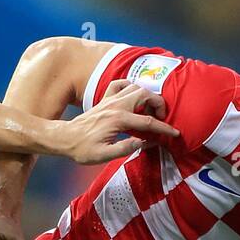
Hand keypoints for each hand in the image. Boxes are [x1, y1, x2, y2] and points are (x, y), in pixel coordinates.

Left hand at [53, 81, 180, 164]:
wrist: (65, 139)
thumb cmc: (82, 150)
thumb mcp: (104, 155)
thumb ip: (127, 148)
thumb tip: (146, 143)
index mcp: (118, 120)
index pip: (147, 122)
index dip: (164, 128)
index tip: (175, 133)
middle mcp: (116, 106)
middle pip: (146, 95)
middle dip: (158, 105)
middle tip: (160, 119)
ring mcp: (110, 100)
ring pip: (136, 87)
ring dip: (147, 96)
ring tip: (149, 111)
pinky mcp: (104, 99)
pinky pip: (121, 84)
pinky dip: (130, 87)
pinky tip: (132, 98)